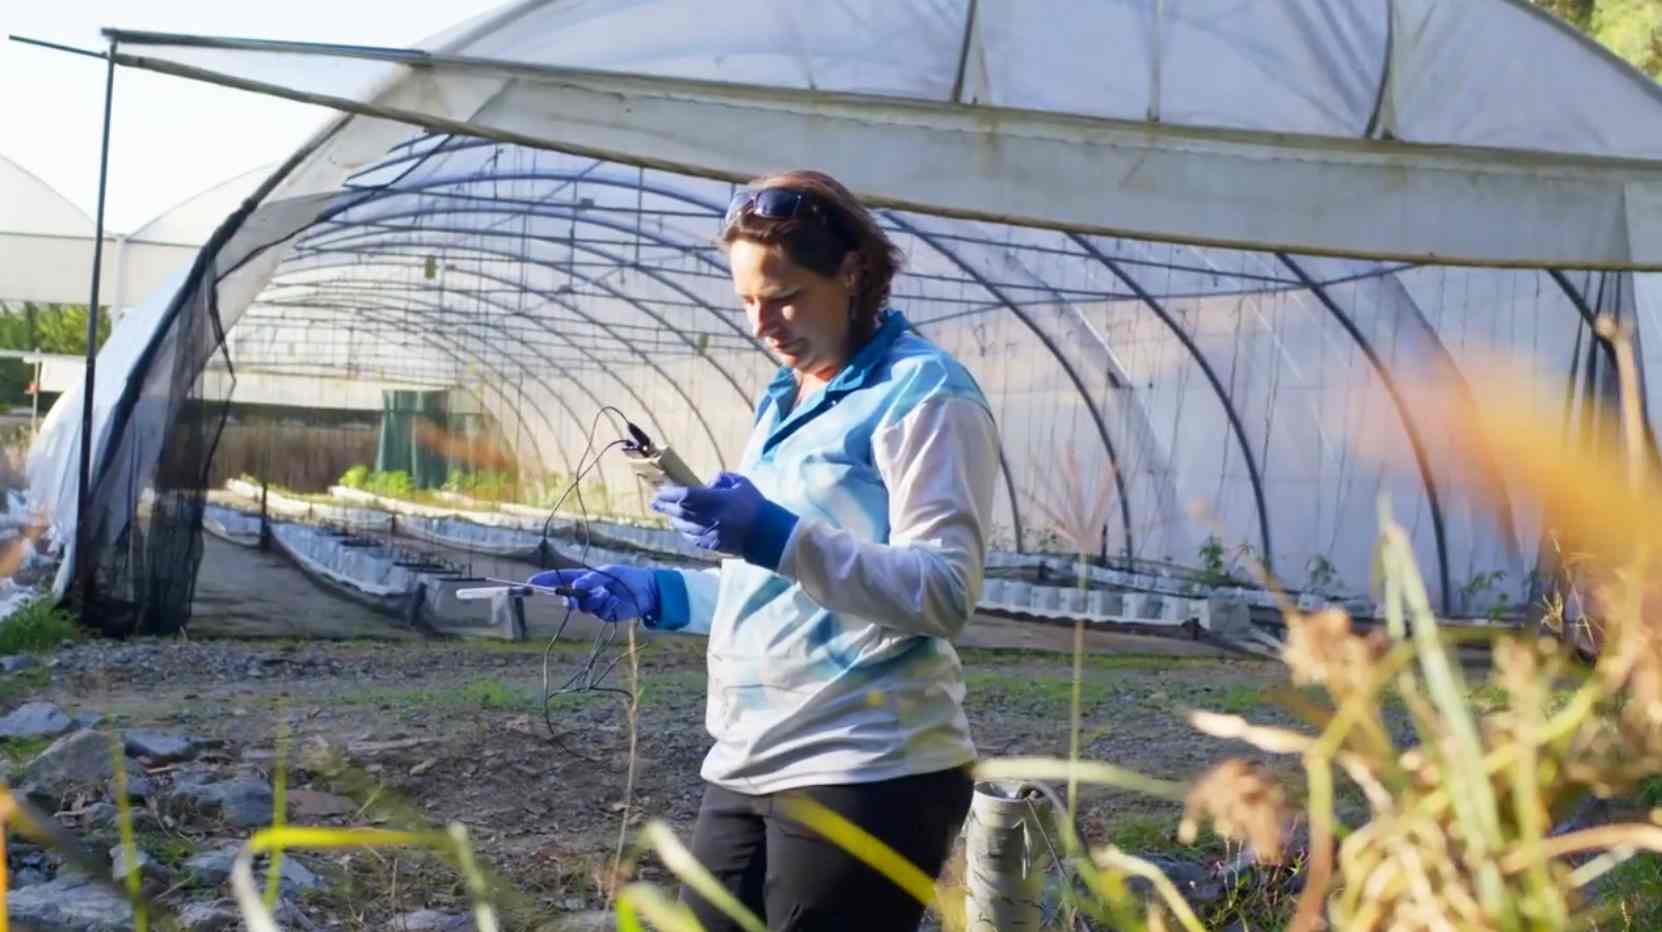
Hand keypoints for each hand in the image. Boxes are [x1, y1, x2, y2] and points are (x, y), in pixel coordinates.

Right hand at [527, 566, 658, 622]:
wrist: (648, 590)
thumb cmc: (627, 576)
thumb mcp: (609, 573)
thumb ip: (592, 579)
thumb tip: (577, 586)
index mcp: (585, 578)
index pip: (562, 578)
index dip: (546, 580)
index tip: (532, 582)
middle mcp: (587, 592)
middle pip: (569, 598)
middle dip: (570, 599)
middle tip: (572, 600)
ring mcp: (595, 604)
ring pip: (585, 607)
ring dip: (595, 600)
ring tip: (608, 593)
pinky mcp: (605, 614)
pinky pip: (599, 613)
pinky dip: (607, 606)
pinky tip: (617, 600)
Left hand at [651, 473, 798, 569]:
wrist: (768, 533)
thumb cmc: (756, 505)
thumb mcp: (741, 483)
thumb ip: (722, 479)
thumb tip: (708, 484)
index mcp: (715, 500)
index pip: (685, 496)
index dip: (669, 494)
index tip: (659, 491)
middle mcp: (708, 518)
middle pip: (679, 512)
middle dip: (665, 506)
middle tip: (654, 502)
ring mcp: (709, 533)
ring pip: (683, 527)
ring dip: (674, 519)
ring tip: (667, 514)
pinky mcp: (713, 545)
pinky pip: (692, 539)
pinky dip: (685, 532)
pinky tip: (682, 529)